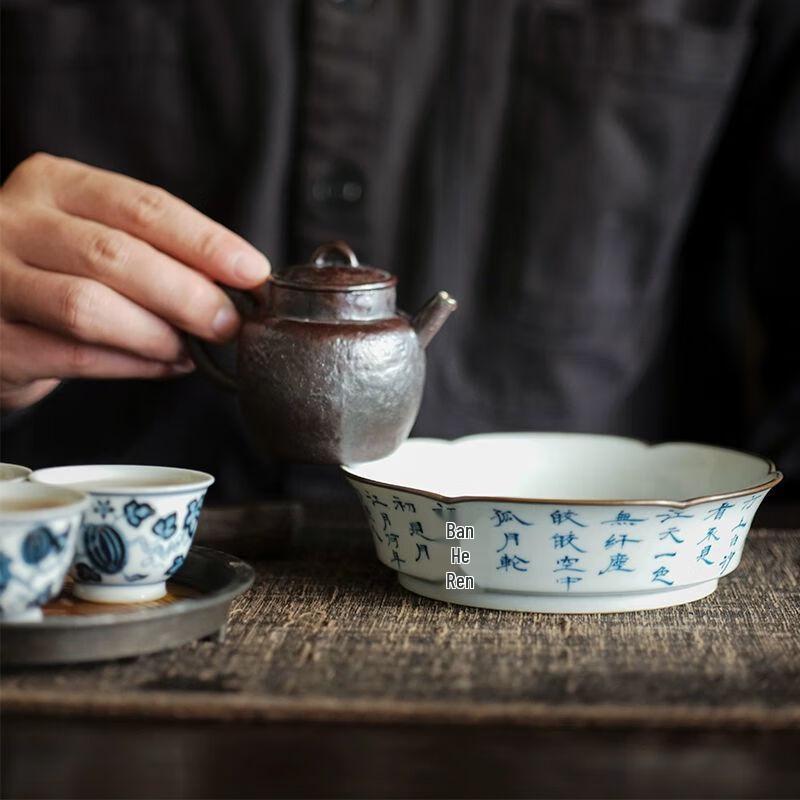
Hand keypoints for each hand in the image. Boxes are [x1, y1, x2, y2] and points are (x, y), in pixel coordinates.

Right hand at [0, 153, 269, 410]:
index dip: (204, 241)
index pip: (141, 206)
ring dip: (156, 333)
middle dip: (186, 293)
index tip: (252, 271)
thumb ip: (151, 249)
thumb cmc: (53, 268)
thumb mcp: (92, 236)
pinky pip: (73, 356)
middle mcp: (12, 222)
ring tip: (193, 349)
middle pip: (114, 254)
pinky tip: (164, 366)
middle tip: (228, 322)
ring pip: (87, 306)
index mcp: (52, 184)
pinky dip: (131, 364)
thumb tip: (235, 281)